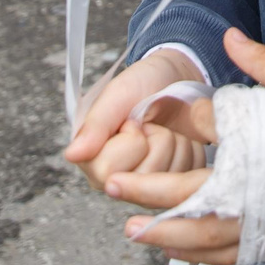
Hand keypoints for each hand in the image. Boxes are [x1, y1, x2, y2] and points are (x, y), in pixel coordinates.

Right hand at [65, 48, 204, 191]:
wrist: (176, 78)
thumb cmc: (142, 84)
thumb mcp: (118, 95)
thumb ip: (96, 125)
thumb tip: (73, 155)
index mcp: (93, 160)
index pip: (108, 172)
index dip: (131, 141)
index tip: (132, 121)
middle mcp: (117, 180)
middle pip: (143, 179)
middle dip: (157, 140)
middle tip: (150, 124)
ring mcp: (146, 186)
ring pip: (169, 180)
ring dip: (176, 144)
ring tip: (164, 128)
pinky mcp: (174, 184)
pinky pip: (189, 177)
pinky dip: (191, 151)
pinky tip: (182, 138)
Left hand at [109, 29, 264, 264]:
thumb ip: (260, 65)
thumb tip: (231, 35)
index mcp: (261, 142)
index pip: (205, 127)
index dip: (172, 118)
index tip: (142, 112)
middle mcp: (258, 188)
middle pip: (192, 193)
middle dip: (148, 189)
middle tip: (113, 183)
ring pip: (204, 235)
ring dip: (165, 233)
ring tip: (132, 229)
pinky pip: (226, 254)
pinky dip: (197, 253)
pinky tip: (174, 248)